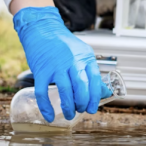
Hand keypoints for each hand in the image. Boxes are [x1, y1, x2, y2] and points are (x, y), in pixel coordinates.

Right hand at [13, 6, 102, 121]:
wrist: (42, 29)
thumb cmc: (64, 44)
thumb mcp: (82, 53)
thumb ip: (91, 72)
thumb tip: (104, 92)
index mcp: (85, 57)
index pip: (94, 79)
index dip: (95, 96)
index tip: (93, 108)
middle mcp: (72, 61)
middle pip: (81, 86)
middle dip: (83, 103)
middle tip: (82, 110)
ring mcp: (55, 66)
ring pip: (64, 91)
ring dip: (68, 106)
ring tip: (69, 114)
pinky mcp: (41, 71)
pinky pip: (43, 92)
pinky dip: (46, 107)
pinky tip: (50, 116)